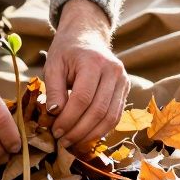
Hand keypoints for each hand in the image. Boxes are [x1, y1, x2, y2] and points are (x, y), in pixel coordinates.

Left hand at [45, 0, 126, 146]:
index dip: (69, 119)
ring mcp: (123, 80)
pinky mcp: (126, 89)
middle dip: (79, 131)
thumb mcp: (53, 65)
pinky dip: (102, 129)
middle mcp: (113, 71)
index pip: (83, 98)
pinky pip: (116, 115)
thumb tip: (55, 114)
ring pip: (111, 117)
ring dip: (91, 135)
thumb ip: (54, 89)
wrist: (87, 36)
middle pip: (99, 110)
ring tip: (73, 142)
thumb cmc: (67, 51)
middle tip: (62, 141)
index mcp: (94, 62)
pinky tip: (86, 135)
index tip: (55, 131)